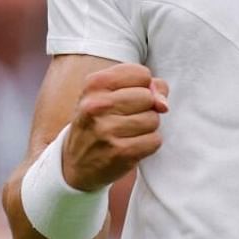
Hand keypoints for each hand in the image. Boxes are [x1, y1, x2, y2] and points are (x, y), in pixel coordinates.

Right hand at [62, 63, 168, 191]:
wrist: (75, 163)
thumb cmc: (100, 121)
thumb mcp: (111, 94)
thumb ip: (147, 87)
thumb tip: (163, 104)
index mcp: (95, 84)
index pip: (142, 74)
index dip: (142, 87)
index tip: (126, 97)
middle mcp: (97, 105)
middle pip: (148, 97)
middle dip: (145, 108)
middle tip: (124, 118)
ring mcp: (107, 130)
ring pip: (153, 119)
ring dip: (147, 128)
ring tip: (126, 133)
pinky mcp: (120, 152)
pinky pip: (155, 140)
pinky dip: (148, 144)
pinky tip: (130, 146)